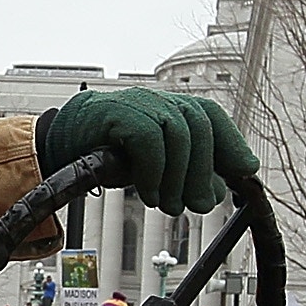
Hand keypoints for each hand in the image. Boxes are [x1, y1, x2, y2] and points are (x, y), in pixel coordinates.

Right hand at [36, 89, 258, 213]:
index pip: (210, 116)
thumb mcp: (153, 169)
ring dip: (177, 177)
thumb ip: (183, 176)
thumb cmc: (107, 154)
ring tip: (168, 205)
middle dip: (202, 171)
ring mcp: (137, 102)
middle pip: (198, 125)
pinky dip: (154, 171)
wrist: (59, 146)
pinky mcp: (117, 112)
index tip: (245, 171)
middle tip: (197, 206)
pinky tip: (147, 192)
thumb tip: (211, 195)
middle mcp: (157, 99)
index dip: (231, 142)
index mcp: (168, 108)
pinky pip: (148, 138)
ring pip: (177, 133)